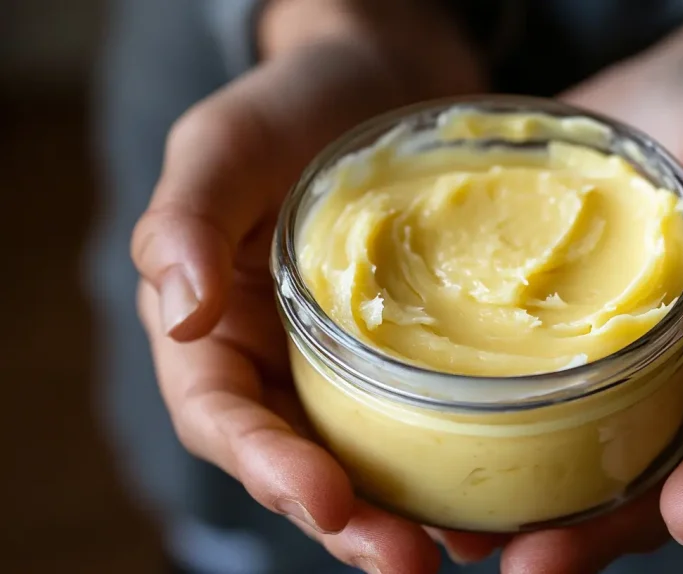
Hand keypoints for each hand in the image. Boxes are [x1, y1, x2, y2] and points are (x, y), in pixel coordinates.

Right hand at [131, 2, 482, 570]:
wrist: (383, 76)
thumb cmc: (292, 102)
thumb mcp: (227, 141)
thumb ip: (188, 218)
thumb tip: (177, 315)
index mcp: (216, 325)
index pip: (223, 417)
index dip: (265, 467)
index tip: (323, 497)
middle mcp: (277, 361)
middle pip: (297, 461)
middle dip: (346, 520)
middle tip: (405, 559)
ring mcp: (346, 363)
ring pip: (364, 460)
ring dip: (403, 514)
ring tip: (461, 548)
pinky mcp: (411, 353)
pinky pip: (425, 420)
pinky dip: (452, 464)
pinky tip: (499, 494)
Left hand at [476, 52, 682, 572]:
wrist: (669, 104)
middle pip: (676, 472)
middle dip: (612, 528)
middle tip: (539, 565)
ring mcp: (650, 373)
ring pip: (609, 466)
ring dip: (548, 515)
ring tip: (472, 544)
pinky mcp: (588, 356)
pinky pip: (556, 418)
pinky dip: (510, 456)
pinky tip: (450, 479)